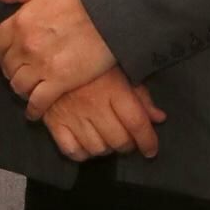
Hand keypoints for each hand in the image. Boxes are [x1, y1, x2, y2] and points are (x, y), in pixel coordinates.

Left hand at [0, 0, 116, 114]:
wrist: (109, 10)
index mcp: (20, 22)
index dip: (2, 51)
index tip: (10, 55)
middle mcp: (25, 45)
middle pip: (8, 67)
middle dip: (13, 71)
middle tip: (22, 73)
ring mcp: (41, 65)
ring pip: (19, 86)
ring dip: (22, 90)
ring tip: (29, 90)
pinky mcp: (59, 82)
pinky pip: (38, 102)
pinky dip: (34, 110)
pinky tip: (35, 112)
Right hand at [39, 72, 165, 161]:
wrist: (51, 55)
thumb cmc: (91, 62)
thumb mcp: (120, 70)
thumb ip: (141, 95)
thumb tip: (159, 118)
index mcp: (113, 88)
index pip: (136, 123)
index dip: (148, 141)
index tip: (151, 150)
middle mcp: (93, 105)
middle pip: (119, 140)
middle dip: (129, 145)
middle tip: (128, 139)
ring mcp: (72, 116)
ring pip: (98, 149)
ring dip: (108, 149)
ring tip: (108, 140)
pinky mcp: (54, 123)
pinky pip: (72, 151)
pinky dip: (83, 153)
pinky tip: (88, 144)